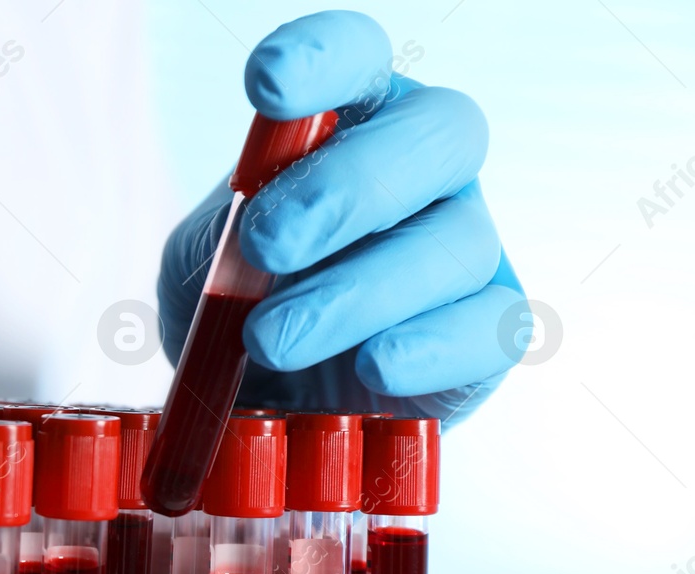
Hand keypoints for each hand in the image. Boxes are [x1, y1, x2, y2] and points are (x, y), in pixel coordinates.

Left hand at [157, 10, 524, 423]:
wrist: (265, 396)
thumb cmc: (240, 302)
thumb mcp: (204, 260)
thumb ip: (221, 238)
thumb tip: (252, 240)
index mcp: (353, 119)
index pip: (358, 56)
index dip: (324, 57)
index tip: (265, 83)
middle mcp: (426, 167)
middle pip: (438, 133)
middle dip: (349, 187)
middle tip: (266, 244)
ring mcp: (467, 244)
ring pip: (454, 242)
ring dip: (356, 293)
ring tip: (270, 339)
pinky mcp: (488, 330)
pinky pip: (490, 328)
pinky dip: (429, 348)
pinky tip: (372, 365)